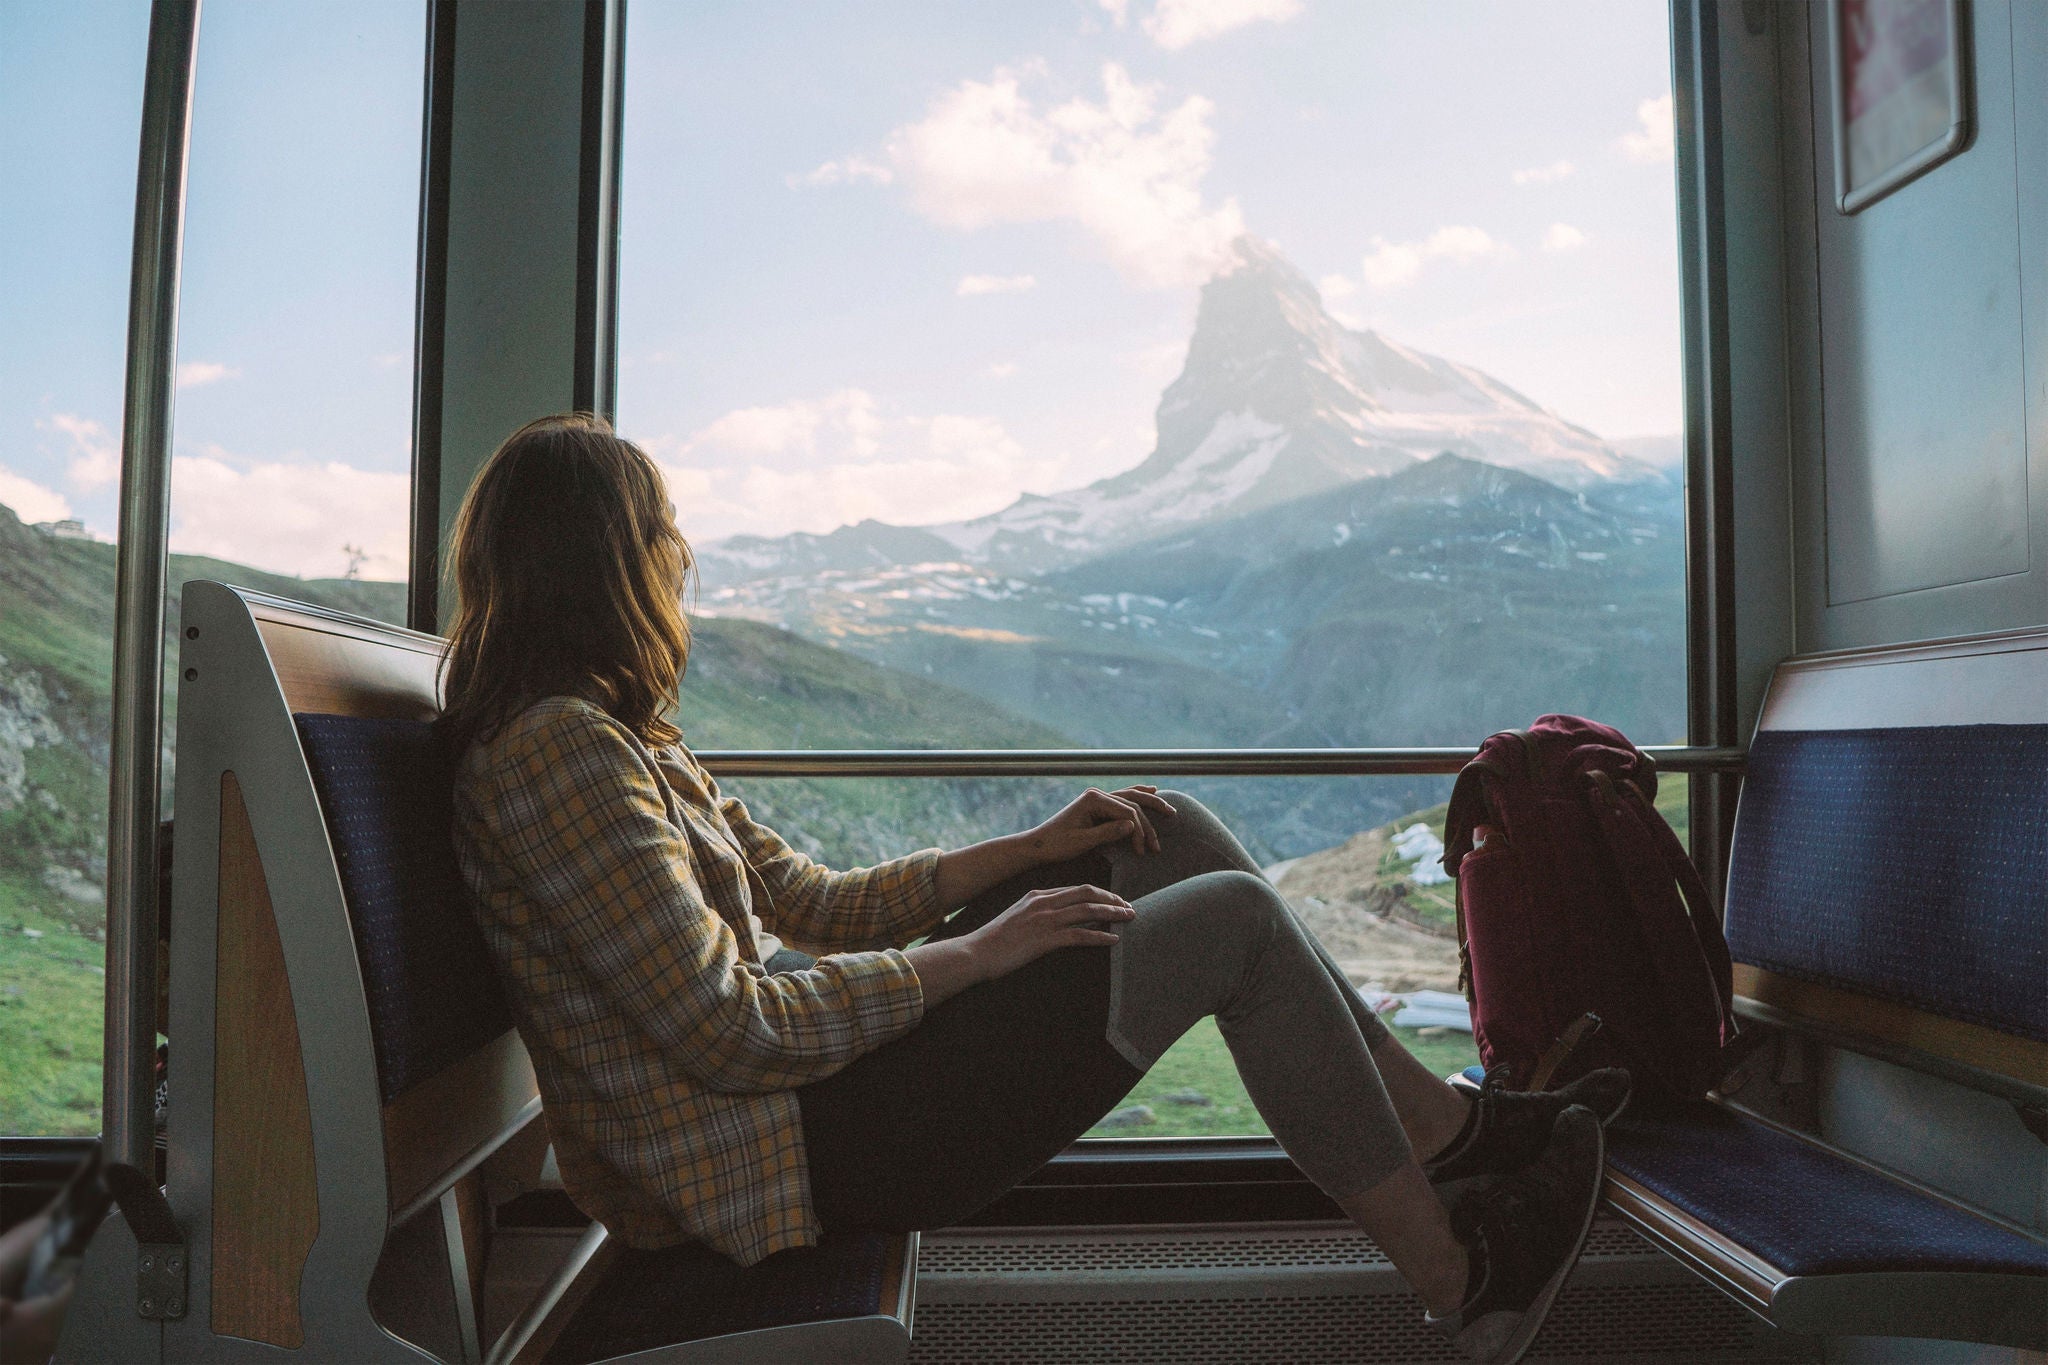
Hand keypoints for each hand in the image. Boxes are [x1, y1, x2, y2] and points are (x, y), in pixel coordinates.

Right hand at [961, 884, 1135, 981]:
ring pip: (1087, 911)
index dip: (1099, 893)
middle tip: (1130, 907)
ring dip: (1113, 914)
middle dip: (1112, 899)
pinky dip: (1100, 936)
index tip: (1114, 900)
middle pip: (1087, 894)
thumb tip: (1054, 918)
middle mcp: (1043, 903)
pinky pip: (1079, 936)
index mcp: (1037, 895)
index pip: (1076, 888)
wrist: (975, 952)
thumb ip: (1035, 912)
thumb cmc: (994, 939)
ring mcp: (1044, 920)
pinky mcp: (1044, 940)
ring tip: (1129, 918)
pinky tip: (1114, 940)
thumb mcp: (1016, 916)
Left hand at [1027, 785, 1176, 860]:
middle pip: (1133, 803)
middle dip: (1149, 822)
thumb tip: (1133, 826)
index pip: (1128, 813)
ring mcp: (1097, 797)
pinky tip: (1151, 791)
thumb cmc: (1057, 845)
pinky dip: (1138, 795)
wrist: (1038, 844)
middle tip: (1159, 843)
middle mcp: (1097, 794)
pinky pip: (1123, 797)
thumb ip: (1107, 833)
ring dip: (1150, 805)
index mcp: (1093, 799)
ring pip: (1131, 797)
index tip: (1143, 852)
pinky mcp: (1097, 804)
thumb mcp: (1082, 842)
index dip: (1139, 832)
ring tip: (1170, 811)